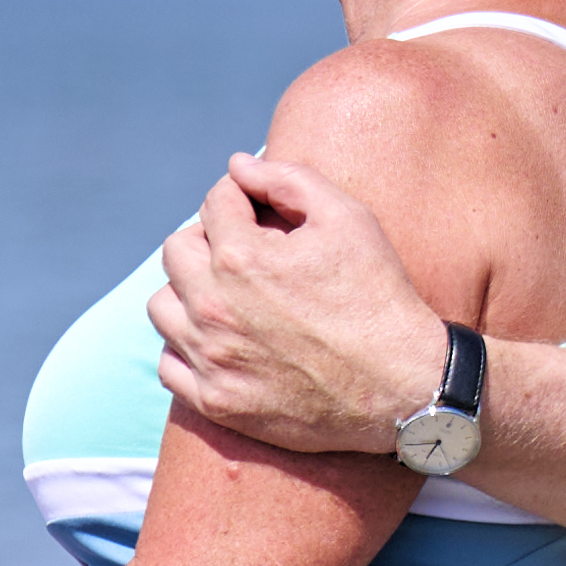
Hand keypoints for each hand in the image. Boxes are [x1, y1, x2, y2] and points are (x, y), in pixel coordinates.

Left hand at [153, 147, 439, 454]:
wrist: (403, 386)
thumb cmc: (378, 297)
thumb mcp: (349, 219)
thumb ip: (288, 180)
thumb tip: (239, 165)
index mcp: (241, 257)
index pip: (215, 203)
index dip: (242, 197)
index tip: (262, 211)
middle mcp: (213, 306)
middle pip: (176, 251)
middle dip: (209, 239)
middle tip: (247, 253)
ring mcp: (211, 358)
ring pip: (162, 307)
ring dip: (188, 293)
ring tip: (226, 297)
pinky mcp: (216, 401)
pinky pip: (169, 365)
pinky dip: (186, 348)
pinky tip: (221, 341)